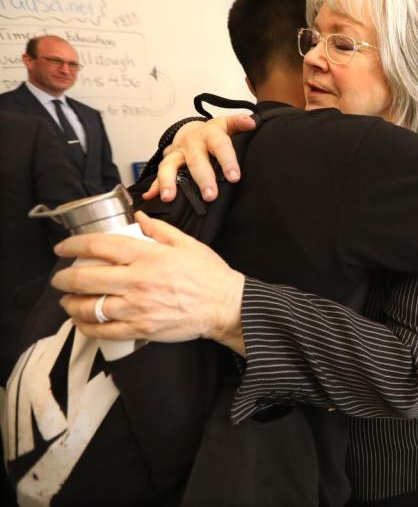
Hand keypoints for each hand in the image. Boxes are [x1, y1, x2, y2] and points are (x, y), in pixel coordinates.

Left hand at [53, 212, 244, 350]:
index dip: (74, 245)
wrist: (225, 306)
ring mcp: (138, 307)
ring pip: (90, 307)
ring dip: (71, 304)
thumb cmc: (209, 274)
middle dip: (63, 278)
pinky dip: (87, 327)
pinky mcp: (141, 329)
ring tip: (67, 301)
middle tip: (58, 279)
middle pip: (86, 279)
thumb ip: (159, 230)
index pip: (99, 247)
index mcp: (148, 256)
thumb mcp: (187, 243)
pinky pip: (104, 330)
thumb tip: (138, 218)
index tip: (62, 248)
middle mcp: (138, 281)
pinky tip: (82, 322)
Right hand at [142, 114, 256, 201]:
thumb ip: (239, 124)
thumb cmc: (213, 133)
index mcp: (209, 133)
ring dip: (168, 181)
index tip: (234, 177)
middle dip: (203, 178)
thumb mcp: (227, 125)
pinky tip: (151, 197)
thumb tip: (251, 122)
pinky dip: (154, 186)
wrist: (191, 131)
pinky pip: (157, 175)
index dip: (227, 160)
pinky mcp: (167, 163)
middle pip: (196, 160)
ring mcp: (177, 153)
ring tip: (170, 197)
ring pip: (169, 166)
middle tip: (210, 196)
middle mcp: (191, 143)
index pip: (220, 145)